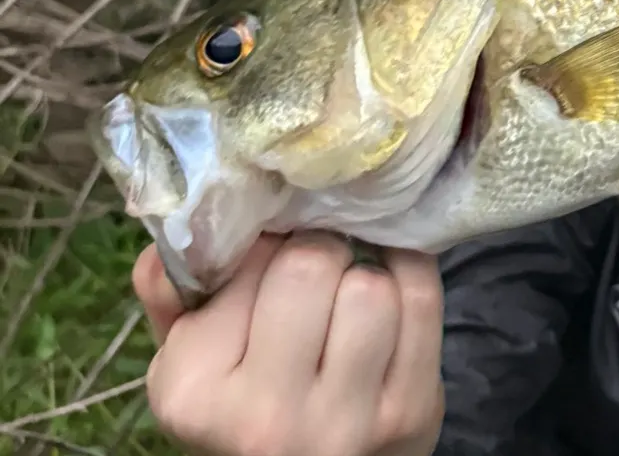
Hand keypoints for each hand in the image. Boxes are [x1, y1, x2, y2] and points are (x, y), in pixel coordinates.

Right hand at [134, 232, 444, 455]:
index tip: (269, 258)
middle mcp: (265, 419)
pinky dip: (409, 273)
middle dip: (317, 249)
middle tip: (314, 266)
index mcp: (195, 395)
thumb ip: (173, 292)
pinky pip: (422, 298)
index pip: (246, 259)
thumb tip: (184, 220)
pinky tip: (391, 284)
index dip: (264, 243)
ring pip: (369, 284)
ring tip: (347, 292)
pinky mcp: (411, 412)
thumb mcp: (192, 360)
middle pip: (312, 263)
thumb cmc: (247, 403)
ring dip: (364, 272)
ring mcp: (345, 421)